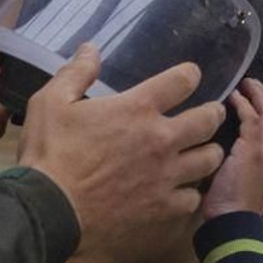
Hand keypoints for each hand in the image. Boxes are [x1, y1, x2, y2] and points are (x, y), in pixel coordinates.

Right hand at [15, 46, 226, 262]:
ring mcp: (166, 176)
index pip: (182, 80)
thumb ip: (75, 73)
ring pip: (210, 159)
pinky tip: (180, 191)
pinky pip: (193, 197)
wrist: (49, 213)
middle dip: (213, 113)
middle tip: (209, 114)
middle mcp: (161, 139)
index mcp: (137, 109)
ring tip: (201, 152)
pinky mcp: (164, 207)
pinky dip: (189, 192)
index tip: (189, 76)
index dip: (190, 74)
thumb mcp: (51, 102)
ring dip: (208, 152)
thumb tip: (91, 48)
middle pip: (208, 119)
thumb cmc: (49, 155)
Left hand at [201, 80, 262, 219]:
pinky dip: (243, 104)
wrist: (233, 221)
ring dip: (258, 94)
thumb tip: (239, 147)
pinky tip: (234, 97)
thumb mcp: (250, 180)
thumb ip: (251, 162)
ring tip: (247, 83)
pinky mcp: (253, 149)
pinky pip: (252, 117)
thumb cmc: (234, 207)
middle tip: (257, 83)